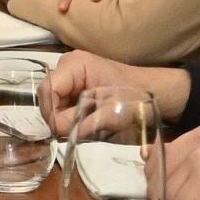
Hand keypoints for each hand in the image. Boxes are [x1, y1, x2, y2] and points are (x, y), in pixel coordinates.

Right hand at [39, 49, 189, 129]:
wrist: (153, 91)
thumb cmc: (136, 96)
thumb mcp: (112, 112)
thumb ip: (86, 122)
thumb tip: (63, 134)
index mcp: (76, 65)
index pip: (48, 89)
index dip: (51, 113)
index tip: (63, 131)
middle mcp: (68, 66)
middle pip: (46, 96)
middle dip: (56, 117)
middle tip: (72, 133)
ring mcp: (69, 75)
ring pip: (51, 102)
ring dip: (62, 118)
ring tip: (81, 127)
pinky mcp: (73, 85)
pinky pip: (60, 103)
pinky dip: (67, 116)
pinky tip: (81, 121)